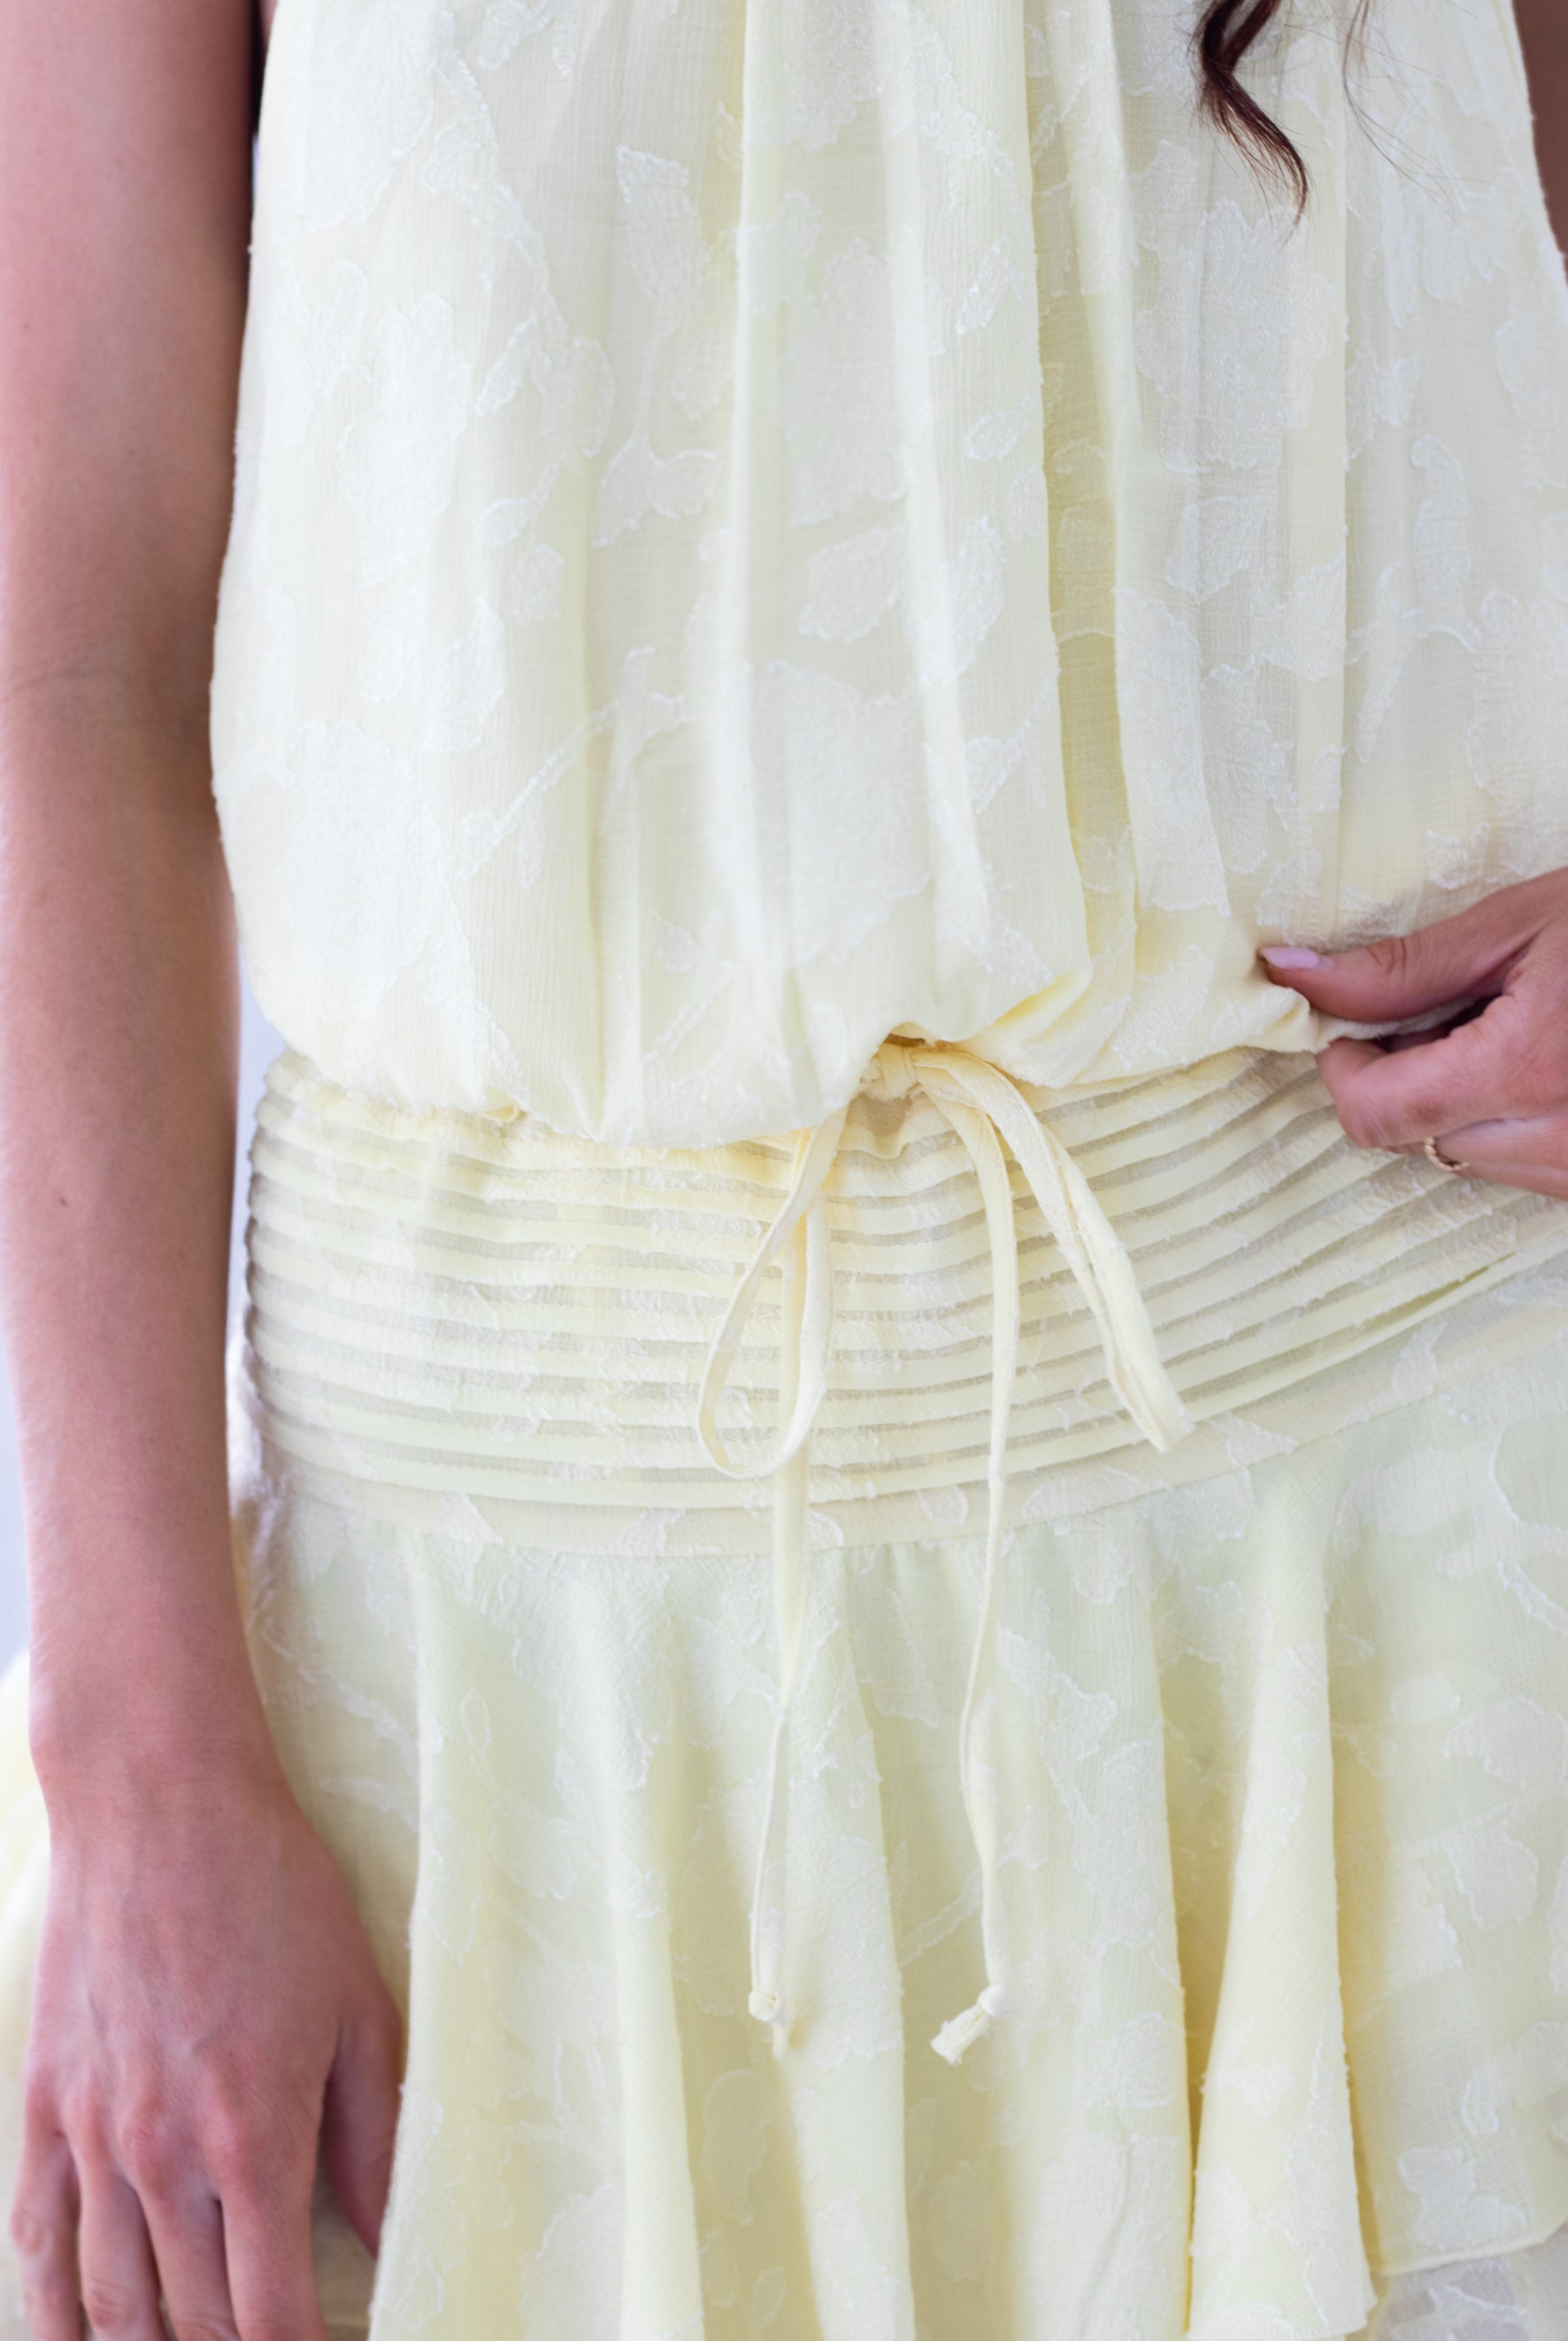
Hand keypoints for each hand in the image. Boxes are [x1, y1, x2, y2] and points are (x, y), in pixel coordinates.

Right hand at [9, 1756, 402, 2340]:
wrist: (160, 1804)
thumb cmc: (275, 1889)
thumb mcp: (359, 2004)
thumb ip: (372, 2133)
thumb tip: (382, 2232)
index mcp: (252, 2139)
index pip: (274, 2316)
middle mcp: (162, 2157)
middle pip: (193, 2326)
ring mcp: (92, 2137)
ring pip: (110, 2308)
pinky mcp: (44, 2106)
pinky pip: (39, 2240)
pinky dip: (57, 2308)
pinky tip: (83, 2332)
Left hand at [1258, 867, 1567, 1199]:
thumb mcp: (1522, 924)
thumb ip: (1403, 967)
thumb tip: (1293, 976)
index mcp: (1527, 1070)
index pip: (1377, 1113)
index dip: (1345, 1069)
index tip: (1353, 1025)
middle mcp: (1558, 1144)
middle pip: (1413, 1141)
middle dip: (1402, 1079)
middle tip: (1445, 1012)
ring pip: (1465, 1161)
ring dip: (1455, 1104)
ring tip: (1507, 1032)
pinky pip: (1520, 1168)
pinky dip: (1506, 1122)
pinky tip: (1545, 1064)